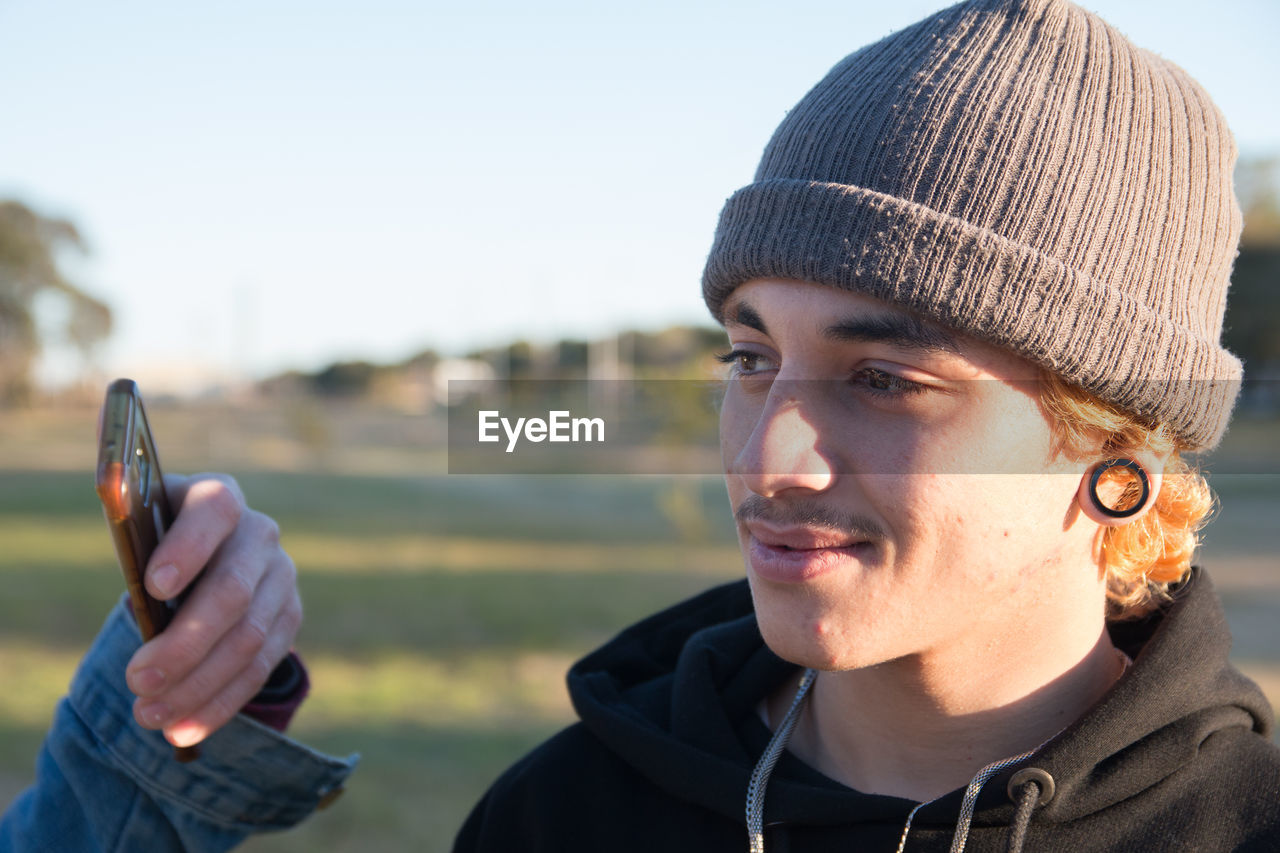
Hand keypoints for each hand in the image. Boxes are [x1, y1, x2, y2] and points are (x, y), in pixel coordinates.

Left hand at [124, 473, 301, 747]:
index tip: (153, 587)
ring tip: (150, 716)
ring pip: (249, 638)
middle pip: (232, 591)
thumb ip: (140, 558)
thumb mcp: (141, 538)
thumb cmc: (155, 547)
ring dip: (197, 685)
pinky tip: (185, 729)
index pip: (215, 510)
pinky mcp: (290, 616)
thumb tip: (143, 608)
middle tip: (137, 681)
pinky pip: (261, 667)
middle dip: (184, 644)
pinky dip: (220, 703)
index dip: (189, 547)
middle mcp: (259, 533)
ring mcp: (282, 576)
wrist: (201, 560)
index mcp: (217, 498)